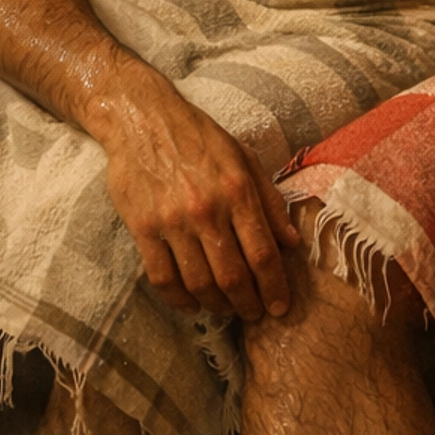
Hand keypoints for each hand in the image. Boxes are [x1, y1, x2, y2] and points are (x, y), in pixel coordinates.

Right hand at [95, 77, 300, 323]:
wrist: (144, 120)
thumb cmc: (199, 137)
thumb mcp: (244, 157)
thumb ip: (269, 200)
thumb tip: (291, 242)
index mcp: (237, 190)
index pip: (263, 253)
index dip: (274, 287)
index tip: (280, 307)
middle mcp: (207, 209)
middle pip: (233, 276)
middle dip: (248, 304)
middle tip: (254, 315)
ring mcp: (172, 221)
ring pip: (199, 283)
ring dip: (216, 306)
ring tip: (225, 310)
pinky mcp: (143, 229)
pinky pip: (162, 278)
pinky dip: (179, 300)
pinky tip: (191, 304)